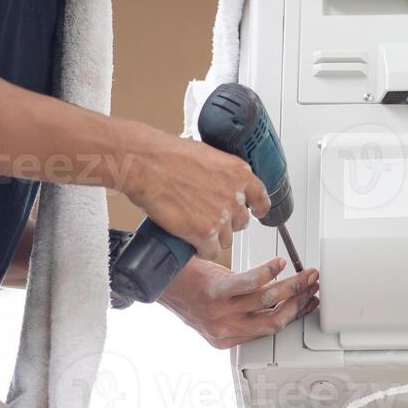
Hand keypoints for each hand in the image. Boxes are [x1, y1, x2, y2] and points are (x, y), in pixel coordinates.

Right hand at [120, 124, 270, 258]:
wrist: (146, 164)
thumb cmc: (167, 155)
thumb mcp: (206, 155)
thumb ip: (220, 173)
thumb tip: (218, 183)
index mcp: (239, 173)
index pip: (261, 198)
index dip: (257, 208)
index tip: (255, 212)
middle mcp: (235, 195)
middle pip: (241, 222)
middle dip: (227, 223)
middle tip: (209, 220)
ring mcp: (221, 216)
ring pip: (226, 240)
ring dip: (213, 238)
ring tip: (195, 231)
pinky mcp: (204, 232)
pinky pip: (211, 252)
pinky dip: (202, 250)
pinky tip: (192, 243)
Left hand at [159, 256, 319, 349]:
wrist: (158, 280)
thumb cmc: (185, 292)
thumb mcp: (214, 313)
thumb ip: (240, 314)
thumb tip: (273, 301)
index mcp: (226, 338)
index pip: (271, 329)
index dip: (295, 315)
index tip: (309, 303)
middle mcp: (225, 329)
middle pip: (274, 319)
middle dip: (299, 301)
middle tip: (312, 286)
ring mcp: (220, 312)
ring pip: (268, 300)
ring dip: (292, 286)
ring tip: (303, 273)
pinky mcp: (216, 291)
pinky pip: (251, 283)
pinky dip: (269, 271)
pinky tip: (278, 263)